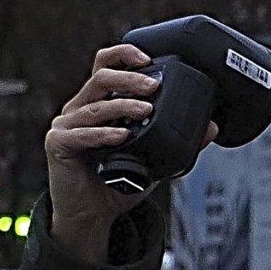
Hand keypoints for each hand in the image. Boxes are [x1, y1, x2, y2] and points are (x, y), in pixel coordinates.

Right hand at [45, 44, 217, 260]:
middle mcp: (81, 108)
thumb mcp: (155, 158)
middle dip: (129, 78)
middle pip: (101, 78)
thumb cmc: (118, 182)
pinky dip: (103, 133)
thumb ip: (180, 141)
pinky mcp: (58, 144)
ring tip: (146, 109)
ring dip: (122, 105)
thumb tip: (212, 127)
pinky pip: (81, 134)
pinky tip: (122, 136)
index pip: (106, 67)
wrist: (94, 213)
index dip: (123, 55)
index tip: (148, 57)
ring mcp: (67, 125)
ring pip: (95, 105)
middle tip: (154, 86)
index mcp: (100, 103)